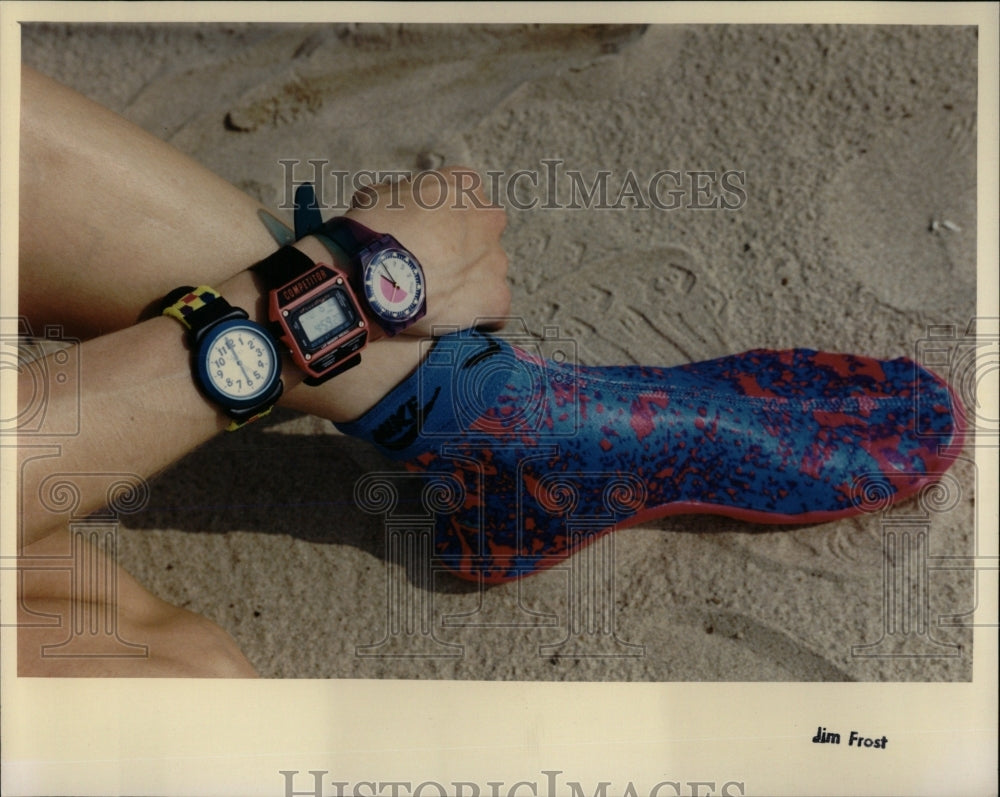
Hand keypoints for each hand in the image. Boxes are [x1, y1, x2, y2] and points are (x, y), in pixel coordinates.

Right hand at [344, 166, 510, 335]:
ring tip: (434, 295)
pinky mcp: (496, 298)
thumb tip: (397, 202)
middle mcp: (489, 219)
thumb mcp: (379, 194)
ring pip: (486, 272)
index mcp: (465, 186)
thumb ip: (402, 195)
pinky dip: (473, 314)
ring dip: (466, 282)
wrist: (376, 275)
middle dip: (461, 250)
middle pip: (480, 236)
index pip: (462, 200)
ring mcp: (496, 260)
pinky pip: (491, 308)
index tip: (424, 235)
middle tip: (430, 266)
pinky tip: (448, 317)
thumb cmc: (374, 231)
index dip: (441, 221)